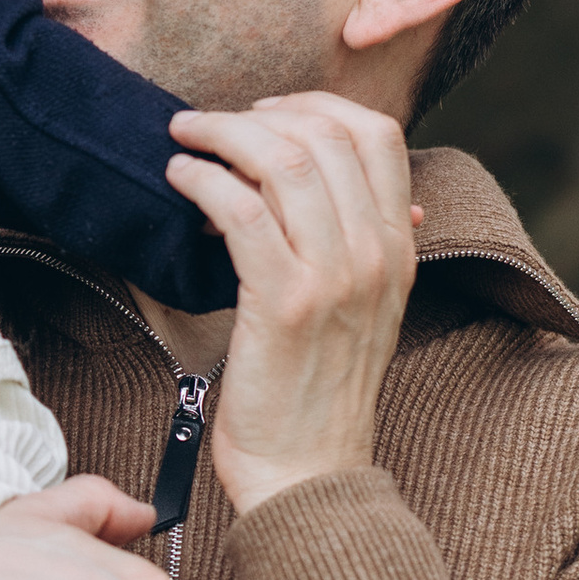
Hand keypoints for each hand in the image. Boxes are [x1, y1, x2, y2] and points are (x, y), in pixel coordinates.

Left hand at [165, 90, 416, 515]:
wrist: (308, 474)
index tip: (265, 112)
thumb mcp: (357, 305)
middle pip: (325, 135)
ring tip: (184, 139)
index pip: (378, 135)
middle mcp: (378, 254)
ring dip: (221, 135)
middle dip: (256, 113)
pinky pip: (239, 211)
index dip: (315, 105)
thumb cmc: (313, 389)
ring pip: (283, 161)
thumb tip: (310, 174)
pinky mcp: (284, 303)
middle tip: (208, 123)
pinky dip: (202, 180)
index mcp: (399, 247)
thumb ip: (348, 239)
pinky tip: (178, 180)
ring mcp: (335, 278)